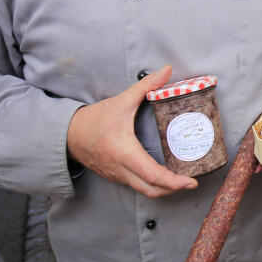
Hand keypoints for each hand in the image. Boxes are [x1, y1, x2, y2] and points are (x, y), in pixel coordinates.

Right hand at [67, 65, 197, 196]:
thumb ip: (146, 86)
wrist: (69, 134)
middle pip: (151, 189)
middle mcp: (120, 169)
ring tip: (182, 180)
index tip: (191, 182)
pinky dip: (153, 186)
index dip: (173, 182)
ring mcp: (118, 176)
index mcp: (123, 152)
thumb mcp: (122, 101)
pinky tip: (165, 177)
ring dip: (164, 190)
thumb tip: (168, 70)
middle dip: (174, 189)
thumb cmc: (95, 119)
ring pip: (144, 191)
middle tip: (192, 182)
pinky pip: (137, 186)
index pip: (151, 174)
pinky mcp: (116, 177)